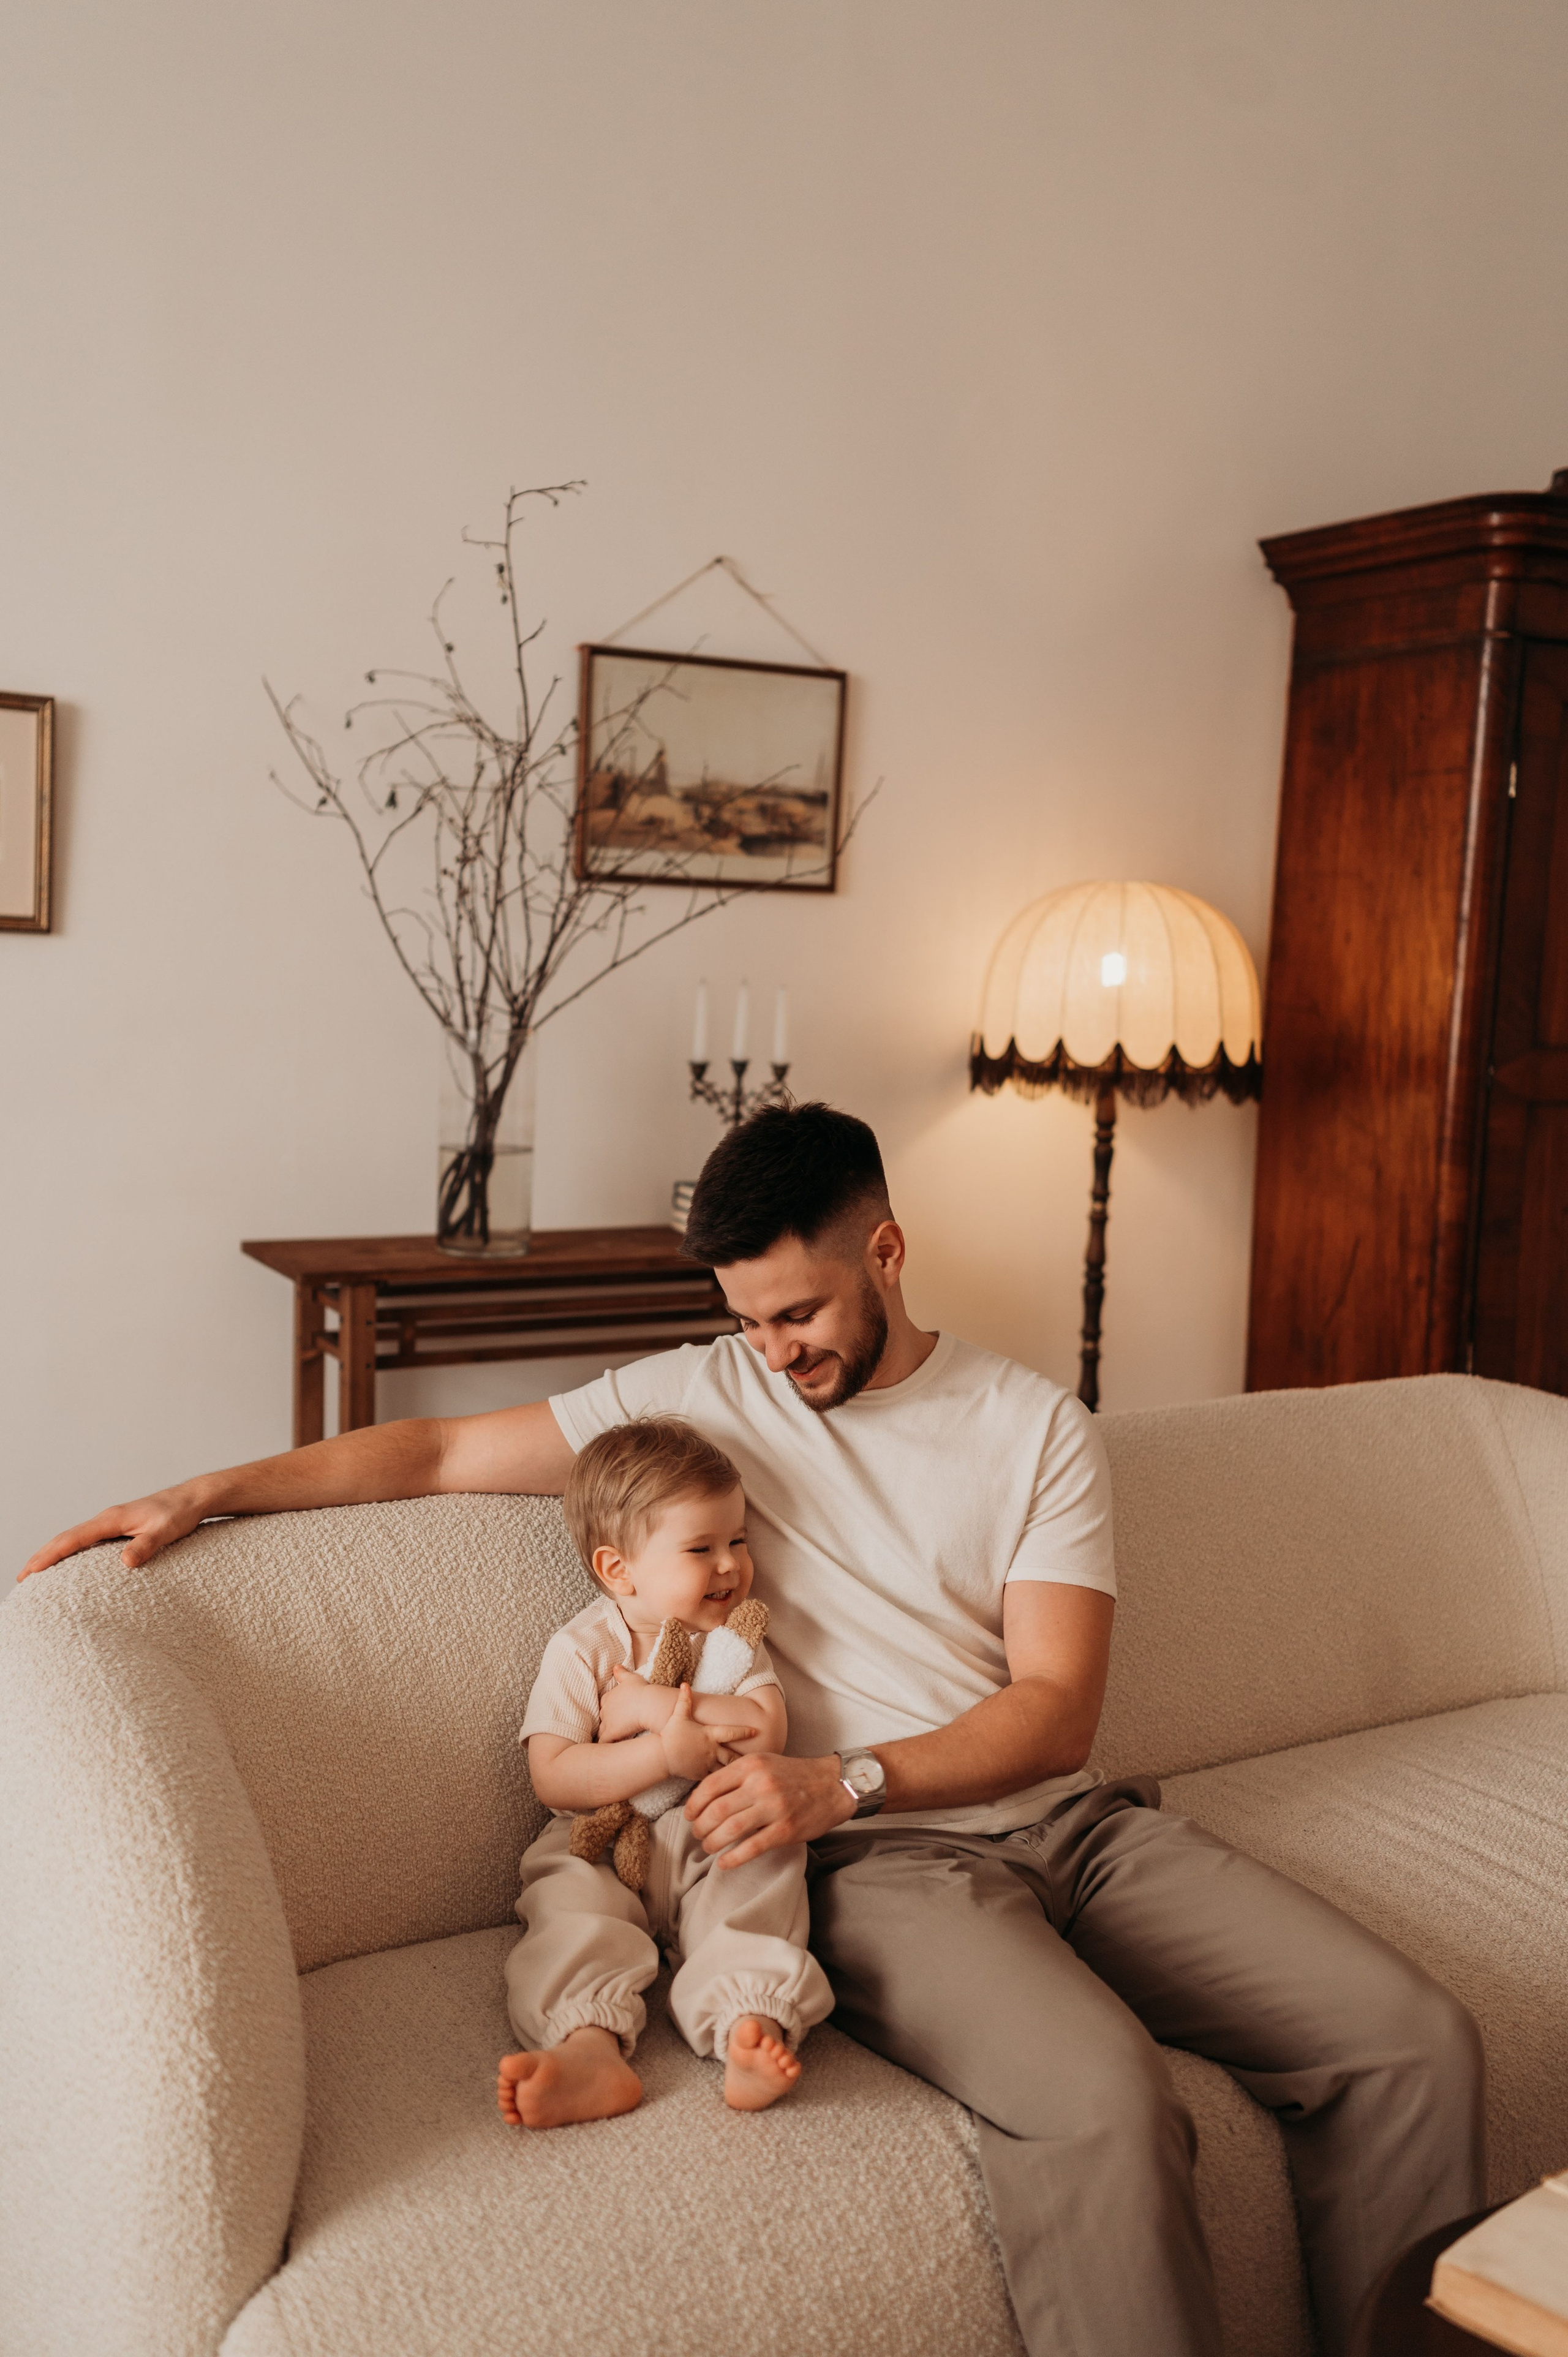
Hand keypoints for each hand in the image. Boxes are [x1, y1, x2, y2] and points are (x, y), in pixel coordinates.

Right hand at [20, 1485, 206, 1580]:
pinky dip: (71, 1551)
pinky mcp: (119, 1528)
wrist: (193, 1499)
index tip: (30, 1571)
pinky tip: (70, 1564)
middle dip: (42, 1557)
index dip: (49, 1555)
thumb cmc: (179, 1514)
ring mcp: (112, 1523)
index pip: (72, 1538)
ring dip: (54, 1554)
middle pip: (66, 1538)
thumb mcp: (165, 1532)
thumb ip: (145, 1547)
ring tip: (37, 1573)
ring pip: (74, 1539)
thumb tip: (125, 1563)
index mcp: (112, 1519)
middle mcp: (107, 1519)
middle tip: (22, 1578)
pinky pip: (87, 1540)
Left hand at [598, 1664, 668, 1742]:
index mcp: (608, 1697)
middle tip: (615, 1727)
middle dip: (606, 1722)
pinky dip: (603, 1746)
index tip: (615, 1713)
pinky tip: (605, 1751)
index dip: (610, 1709)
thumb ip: (621, 1673)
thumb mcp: (631, 1678)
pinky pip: (602, 1742)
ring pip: (601, 1730)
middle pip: (601, 1717)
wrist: (649, 1704)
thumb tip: (615, 1667)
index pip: (604, 1704)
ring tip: (609, 1740)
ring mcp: (606, 1721)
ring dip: (605, 1734)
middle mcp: (604, 1709)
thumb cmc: (642, 1690)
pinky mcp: (610, 1733)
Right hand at [659, 1686, 752, 1782]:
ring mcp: (707, 1764)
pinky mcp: (701, 1774)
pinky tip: (731, 1779)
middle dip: (745, 1757)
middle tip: (758, 1758)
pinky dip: (723, 1777)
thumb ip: (684, 1700)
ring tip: (749, 1771)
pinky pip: (716, 1777)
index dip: (745, 1731)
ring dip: (736, 1769)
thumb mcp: (678, 1715)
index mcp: (709, 1735)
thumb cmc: (671, 1734)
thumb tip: (685, 1684)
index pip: (732, 1732)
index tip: (756, 1731)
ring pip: (727, 1769)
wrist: (661, 1756)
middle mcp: (712, 1750)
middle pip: (734, 1756)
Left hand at [685, 1751, 856, 1866]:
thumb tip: (705, 1796)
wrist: (832, 1785)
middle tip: (698, 1834)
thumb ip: (737, 1775)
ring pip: (730, 1829)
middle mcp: (760, 1784)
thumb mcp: (764, 1762)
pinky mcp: (786, 1829)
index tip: (689, 1816)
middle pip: (716, 1810)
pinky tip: (724, 1863)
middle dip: (700, 1827)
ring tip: (708, 1847)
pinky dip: (733, 1858)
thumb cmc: (793, 1774)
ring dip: (712, 1842)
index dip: (693, 1805)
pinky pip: (752, 1847)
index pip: (710, 1786)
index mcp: (751, 1766)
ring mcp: (774, 1807)